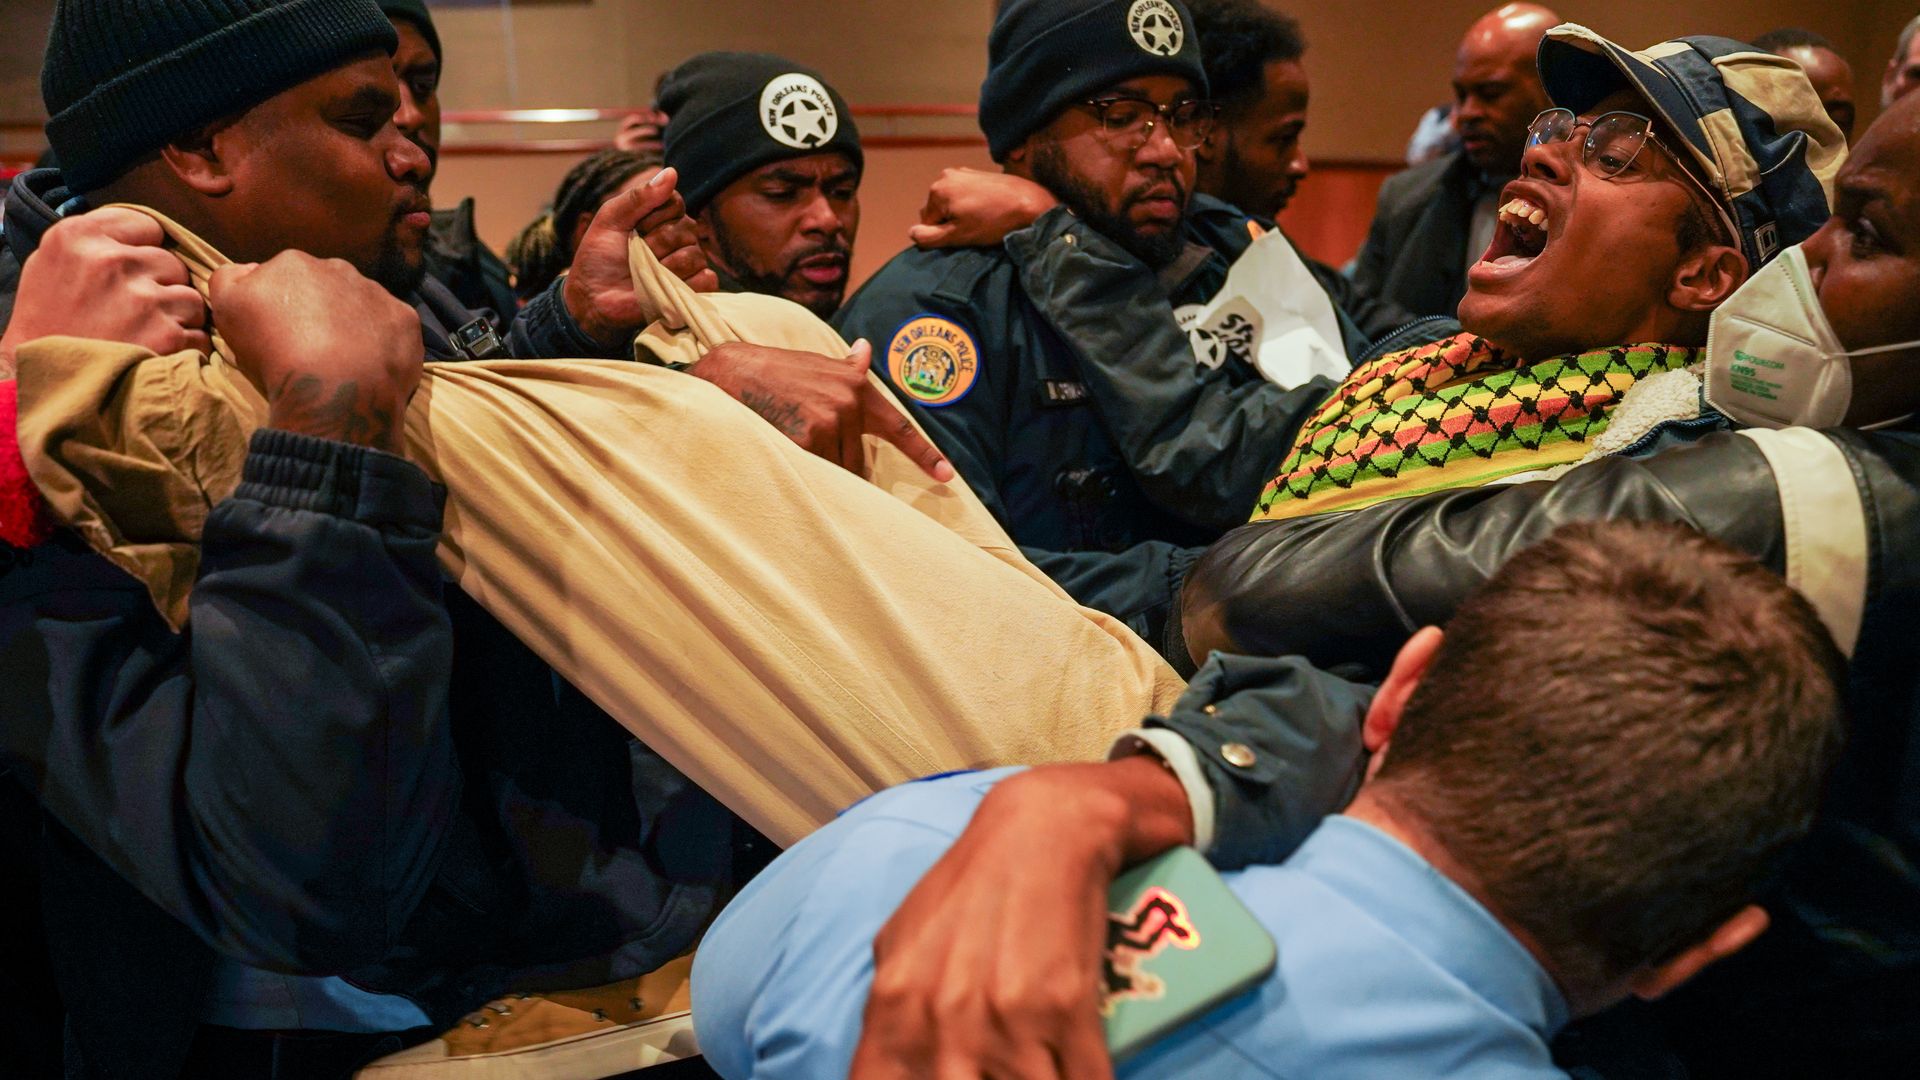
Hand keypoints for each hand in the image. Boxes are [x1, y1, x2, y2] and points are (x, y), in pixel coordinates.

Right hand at [0, 207, 210, 374]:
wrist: (43, 385)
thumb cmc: (46, 327)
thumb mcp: (52, 266)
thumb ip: (96, 241)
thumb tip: (144, 232)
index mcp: (78, 237)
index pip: (147, 226)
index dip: (144, 251)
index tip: (131, 273)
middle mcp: (112, 262)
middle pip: (172, 263)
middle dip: (161, 286)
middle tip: (134, 313)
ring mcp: (143, 299)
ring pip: (191, 298)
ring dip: (177, 318)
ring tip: (144, 335)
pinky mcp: (168, 335)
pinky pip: (199, 334)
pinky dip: (185, 348)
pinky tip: (155, 355)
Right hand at [208, 253, 423, 455]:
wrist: (332, 387)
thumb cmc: (273, 350)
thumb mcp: (227, 309)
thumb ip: (229, 278)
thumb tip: (249, 269)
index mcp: (294, 263)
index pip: (284, 278)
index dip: (281, 307)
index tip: (281, 333)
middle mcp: (339, 268)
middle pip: (326, 287)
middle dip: (321, 311)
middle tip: (313, 348)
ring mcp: (377, 293)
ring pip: (362, 305)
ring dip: (354, 325)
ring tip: (344, 360)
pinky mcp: (405, 319)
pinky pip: (392, 327)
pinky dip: (384, 342)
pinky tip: (371, 365)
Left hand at [563, 165, 717, 346]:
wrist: (592, 298)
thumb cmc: (598, 258)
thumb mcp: (610, 219)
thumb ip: (638, 196)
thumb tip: (672, 171)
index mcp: (662, 216)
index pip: (675, 202)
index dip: (653, 216)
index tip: (632, 229)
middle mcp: (679, 237)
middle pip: (686, 229)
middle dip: (655, 244)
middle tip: (635, 256)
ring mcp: (687, 265)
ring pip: (695, 255)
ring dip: (665, 266)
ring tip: (646, 275)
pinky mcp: (693, 290)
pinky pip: (706, 280)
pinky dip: (686, 284)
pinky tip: (665, 287)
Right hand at [689, 339, 954, 481]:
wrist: (729, 371)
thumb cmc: (771, 369)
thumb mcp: (814, 363)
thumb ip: (845, 368)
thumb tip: (866, 350)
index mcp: (855, 386)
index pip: (898, 426)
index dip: (925, 454)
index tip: (948, 476)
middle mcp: (848, 401)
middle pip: (858, 460)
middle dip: (839, 463)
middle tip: (807, 449)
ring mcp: (829, 420)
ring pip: (838, 469)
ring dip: (819, 468)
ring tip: (789, 443)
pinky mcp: (807, 438)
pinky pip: (816, 473)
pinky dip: (803, 472)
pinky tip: (782, 450)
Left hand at [850, 757, 1191, 1079]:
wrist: (1044, 829)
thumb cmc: (973, 885)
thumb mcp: (901, 942)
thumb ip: (888, 1010)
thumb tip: (885, 1063)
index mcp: (896, 1005)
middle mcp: (946, 1018)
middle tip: (988, 1074)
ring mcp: (1008, 1018)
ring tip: (1032, 1070)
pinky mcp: (1067, 1011)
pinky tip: (1077, 1074)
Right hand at [909, 168, 1058, 248]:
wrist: (1029, 203)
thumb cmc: (993, 222)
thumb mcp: (958, 235)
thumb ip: (929, 237)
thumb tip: (912, 233)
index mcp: (937, 190)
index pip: (927, 222)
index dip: (943, 234)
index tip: (963, 235)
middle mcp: (946, 176)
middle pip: (937, 209)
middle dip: (949, 221)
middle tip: (972, 228)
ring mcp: (963, 172)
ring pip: (951, 202)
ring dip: (960, 213)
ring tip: (981, 220)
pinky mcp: (977, 174)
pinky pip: (964, 194)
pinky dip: (970, 204)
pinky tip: (987, 211)